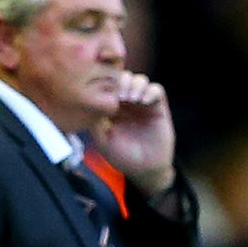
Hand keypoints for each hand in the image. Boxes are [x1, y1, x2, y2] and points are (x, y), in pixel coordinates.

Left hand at [92, 72, 176, 195]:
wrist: (145, 169)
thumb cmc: (122, 156)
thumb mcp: (102, 141)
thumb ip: (94, 123)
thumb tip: (89, 102)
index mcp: (111, 106)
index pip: (108, 84)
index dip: (106, 83)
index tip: (105, 93)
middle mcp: (127, 102)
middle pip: (124, 76)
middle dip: (121, 81)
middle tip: (120, 94)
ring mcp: (143, 104)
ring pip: (140, 80)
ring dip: (135, 84)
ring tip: (132, 98)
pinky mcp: (158, 108)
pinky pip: (157, 90)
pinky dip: (151, 91)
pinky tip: (144, 101)